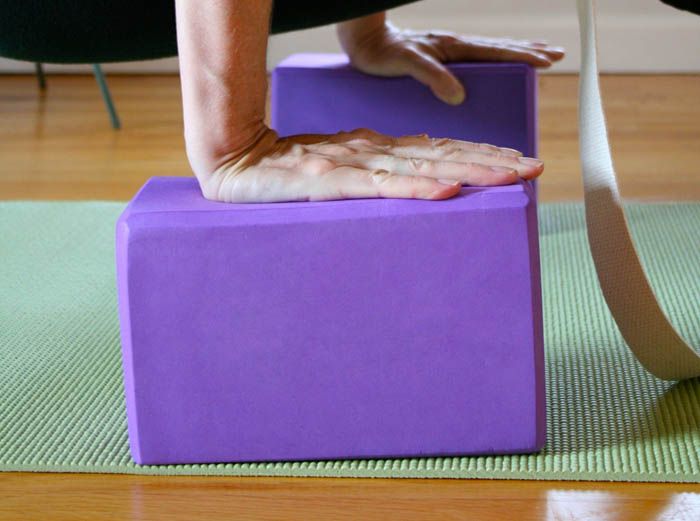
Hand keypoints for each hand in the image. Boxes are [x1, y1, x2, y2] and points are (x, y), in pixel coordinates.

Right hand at [202, 126, 542, 202]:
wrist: (233, 162)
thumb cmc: (285, 170)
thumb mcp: (338, 170)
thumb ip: (373, 175)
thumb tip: (416, 185)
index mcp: (375, 150)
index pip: (437, 151)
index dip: (479, 155)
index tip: (517, 163)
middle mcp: (372, 152)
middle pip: (441, 155)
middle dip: (491, 162)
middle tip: (534, 168)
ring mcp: (352, 164)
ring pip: (421, 167)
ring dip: (470, 171)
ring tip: (511, 176)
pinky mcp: (329, 181)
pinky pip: (380, 187)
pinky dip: (416, 188)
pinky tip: (448, 190)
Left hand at [338, 13, 564, 104]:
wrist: (362, 41)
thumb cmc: (380, 53)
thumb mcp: (406, 65)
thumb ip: (431, 78)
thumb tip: (458, 96)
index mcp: (452, 47)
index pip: (496, 52)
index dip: (523, 56)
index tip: (548, 60)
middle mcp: (454, 46)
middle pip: (499, 48)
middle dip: (529, 51)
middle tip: (557, 54)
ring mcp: (447, 50)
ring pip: (490, 50)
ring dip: (515, 52)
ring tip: (537, 54)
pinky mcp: (437, 57)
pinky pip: (474, 58)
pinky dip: (493, 58)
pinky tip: (494, 64)